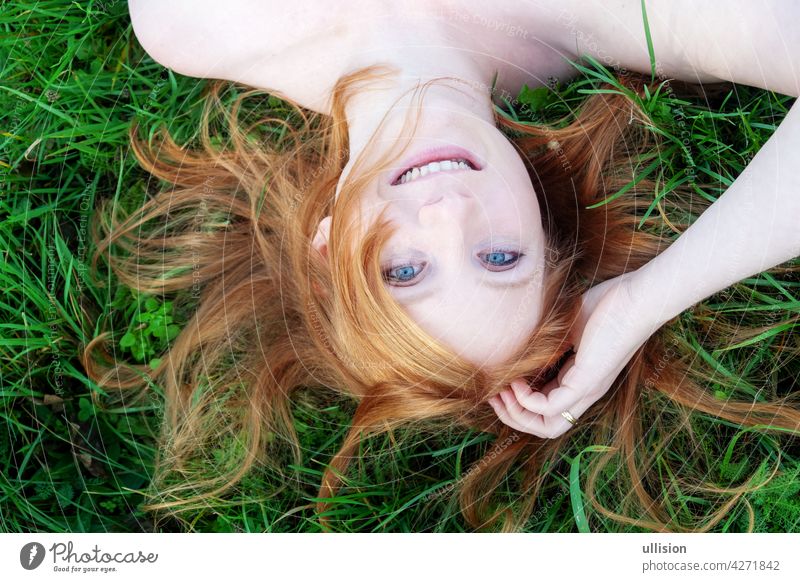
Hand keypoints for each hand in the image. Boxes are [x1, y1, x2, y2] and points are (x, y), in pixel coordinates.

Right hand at [488, 270, 659, 437]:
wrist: (638, 298)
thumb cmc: (608, 304)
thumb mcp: (565, 325)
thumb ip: (544, 339)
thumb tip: (514, 341)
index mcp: (579, 379)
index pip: (546, 408)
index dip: (518, 403)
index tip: (499, 384)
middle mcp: (583, 392)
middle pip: (545, 428)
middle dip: (513, 417)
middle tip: (494, 396)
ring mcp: (586, 390)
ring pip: (548, 427)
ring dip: (518, 415)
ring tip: (501, 394)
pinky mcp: (587, 381)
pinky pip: (550, 408)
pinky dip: (527, 400)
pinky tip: (517, 382)